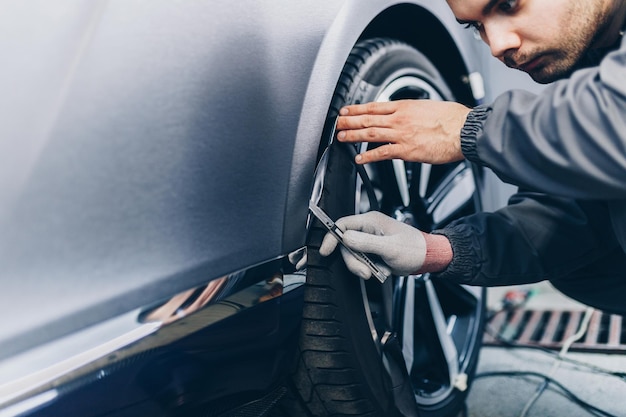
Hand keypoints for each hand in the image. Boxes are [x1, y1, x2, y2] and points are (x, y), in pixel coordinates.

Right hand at [319, 211, 426, 278]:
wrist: (427, 258)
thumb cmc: (414, 249)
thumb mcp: (390, 248)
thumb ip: (367, 243)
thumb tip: (345, 238)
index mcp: (371, 221)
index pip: (342, 225)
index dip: (331, 237)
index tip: (325, 251)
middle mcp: (368, 229)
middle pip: (345, 245)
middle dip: (354, 261)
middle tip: (365, 272)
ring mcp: (370, 241)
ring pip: (353, 255)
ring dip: (363, 267)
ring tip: (379, 271)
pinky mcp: (372, 252)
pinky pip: (361, 262)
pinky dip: (369, 269)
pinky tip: (382, 269)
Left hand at [336, 99, 470, 164]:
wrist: (464, 130)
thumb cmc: (453, 118)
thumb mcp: (429, 107)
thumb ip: (415, 112)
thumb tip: (409, 115)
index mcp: (405, 107)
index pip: (375, 107)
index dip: (357, 109)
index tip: (346, 111)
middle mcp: (400, 119)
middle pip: (368, 119)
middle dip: (350, 121)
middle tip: (337, 124)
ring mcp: (402, 135)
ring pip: (370, 134)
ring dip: (353, 136)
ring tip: (341, 138)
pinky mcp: (406, 150)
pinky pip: (382, 153)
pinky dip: (368, 156)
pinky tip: (359, 159)